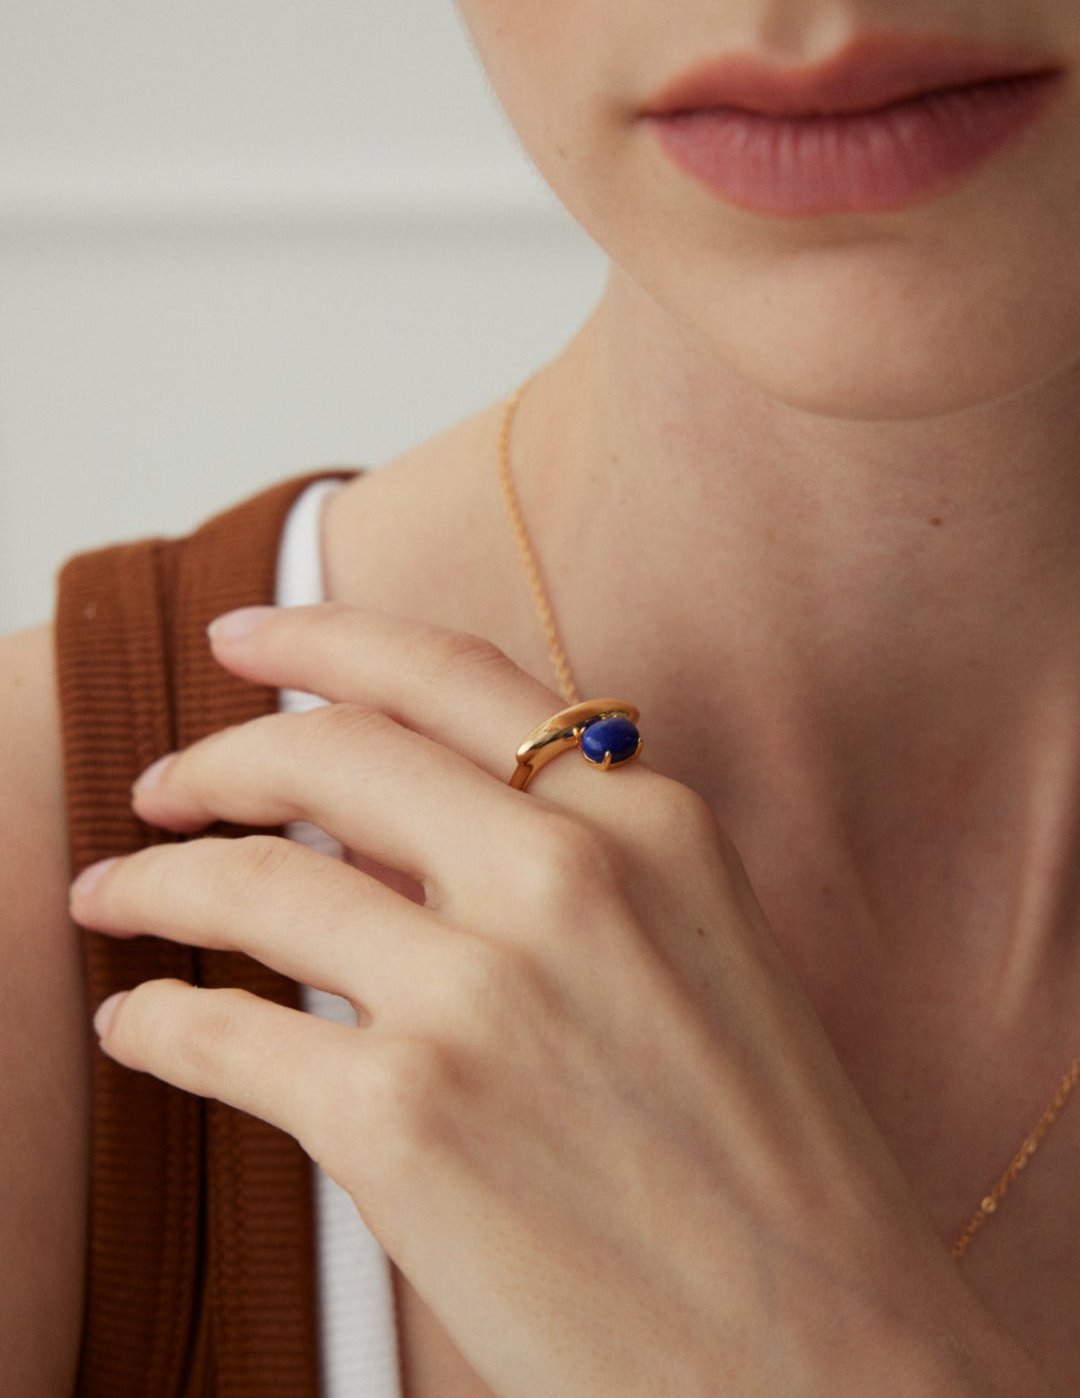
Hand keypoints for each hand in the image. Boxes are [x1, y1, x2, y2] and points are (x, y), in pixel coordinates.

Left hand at [70, 604, 1038, 1397]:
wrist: (829, 1353)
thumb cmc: (770, 1166)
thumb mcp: (697, 953)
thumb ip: (567, 864)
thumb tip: (403, 832)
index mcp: (651, 824)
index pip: (451, 677)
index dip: (323, 641)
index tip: (243, 640)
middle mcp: (568, 878)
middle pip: (333, 754)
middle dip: (217, 755)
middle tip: (162, 782)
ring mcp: (483, 994)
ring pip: (256, 880)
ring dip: (157, 882)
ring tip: (115, 894)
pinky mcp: (408, 1120)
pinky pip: (224, 1032)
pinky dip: (156, 1020)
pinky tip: (138, 1025)